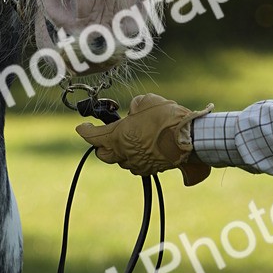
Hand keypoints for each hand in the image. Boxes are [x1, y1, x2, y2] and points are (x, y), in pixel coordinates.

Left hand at [75, 92, 212, 183]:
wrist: (190, 138)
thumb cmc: (167, 117)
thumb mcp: (145, 102)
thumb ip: (133, 107)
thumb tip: (132, 112)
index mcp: (119, 137)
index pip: (93, 137)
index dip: (85, 131)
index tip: (82, 128)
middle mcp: (126, 153)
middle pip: (104, 155)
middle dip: (102, 146)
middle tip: (105, 136)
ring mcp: (139, 164)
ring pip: (122, 161)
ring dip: (121, 152)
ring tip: (131, 139)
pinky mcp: (153, 170)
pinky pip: (138, 166)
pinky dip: (137, 158)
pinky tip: (146, 147)